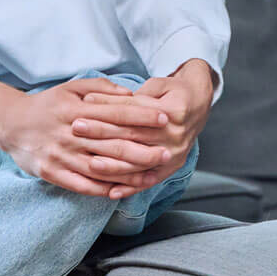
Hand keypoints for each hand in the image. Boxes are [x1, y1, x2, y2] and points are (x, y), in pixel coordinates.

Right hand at [0, 77, 172, 197]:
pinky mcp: (53, 173)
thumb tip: (130, 94)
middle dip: (143, 149)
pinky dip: (103, 189)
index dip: (142, 116)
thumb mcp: (73, 86)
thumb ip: (102, 88)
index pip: (116, 113)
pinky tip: (121, 192)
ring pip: (101, 168)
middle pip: (113, 143)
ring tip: (152, 175)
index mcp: (78, 109)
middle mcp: (71, 133)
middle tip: (167, 152)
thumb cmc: (49, 103)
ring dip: (128, 173)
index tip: (164, 119)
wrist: (11, 123)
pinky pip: (82, 185)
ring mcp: (62, 155)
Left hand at [72, 59, 214, 196]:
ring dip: (111, 166)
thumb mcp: (158, 84)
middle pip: (131, 137)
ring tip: (87, 163)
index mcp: (172, 111)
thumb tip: (99, 100)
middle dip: (100, 134)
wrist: (200, 103)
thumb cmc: (174, 91)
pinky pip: (148, 181)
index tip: (83, 107)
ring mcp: (175, 154)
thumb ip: (132, 96)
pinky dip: (129, 188)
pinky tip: (110, 192)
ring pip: (137, 164)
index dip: (106, 109)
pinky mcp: (172, 167)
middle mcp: (175, 136)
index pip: (132, 112)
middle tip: (76, 129)